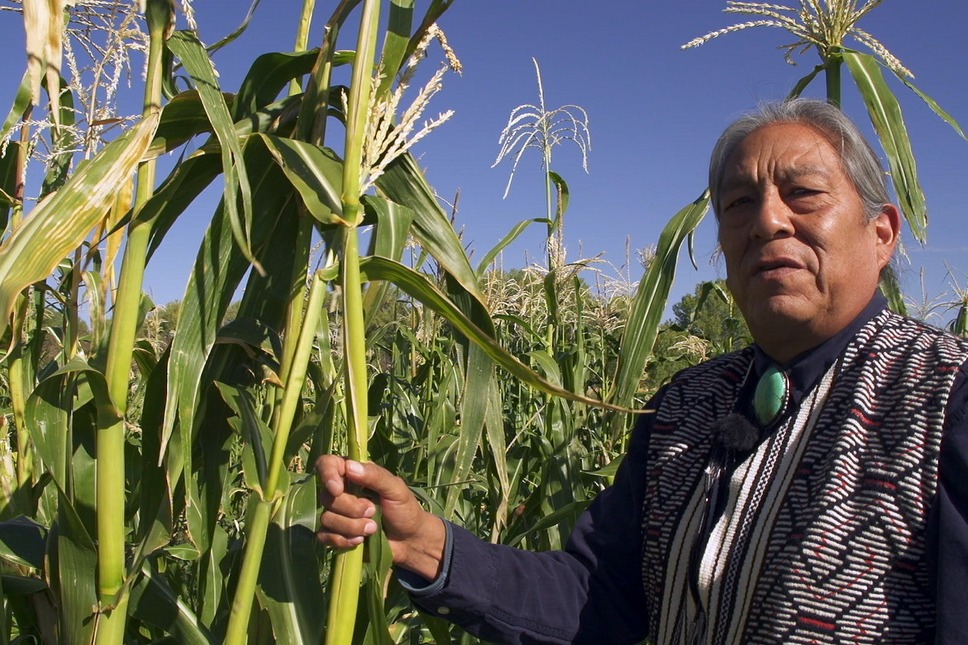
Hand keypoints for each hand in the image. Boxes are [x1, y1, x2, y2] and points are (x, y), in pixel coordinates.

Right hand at [315, 455, 445, 579]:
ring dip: (352, 527)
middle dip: (351, 509)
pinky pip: (325, 537)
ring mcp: (337, 513)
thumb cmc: (404, 509)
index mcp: (354, 473)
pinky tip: (360, 540)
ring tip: (372, 528)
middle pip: (327, 497)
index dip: (327, 475)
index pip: (327, 464)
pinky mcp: (335, 534)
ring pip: (326, 518)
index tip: (338, 490)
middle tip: (373, 511)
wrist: (408, 540)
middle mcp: (342, 491)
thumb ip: (375, 476)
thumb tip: (349, 466)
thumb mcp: (396, 489)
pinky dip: (343, 540)